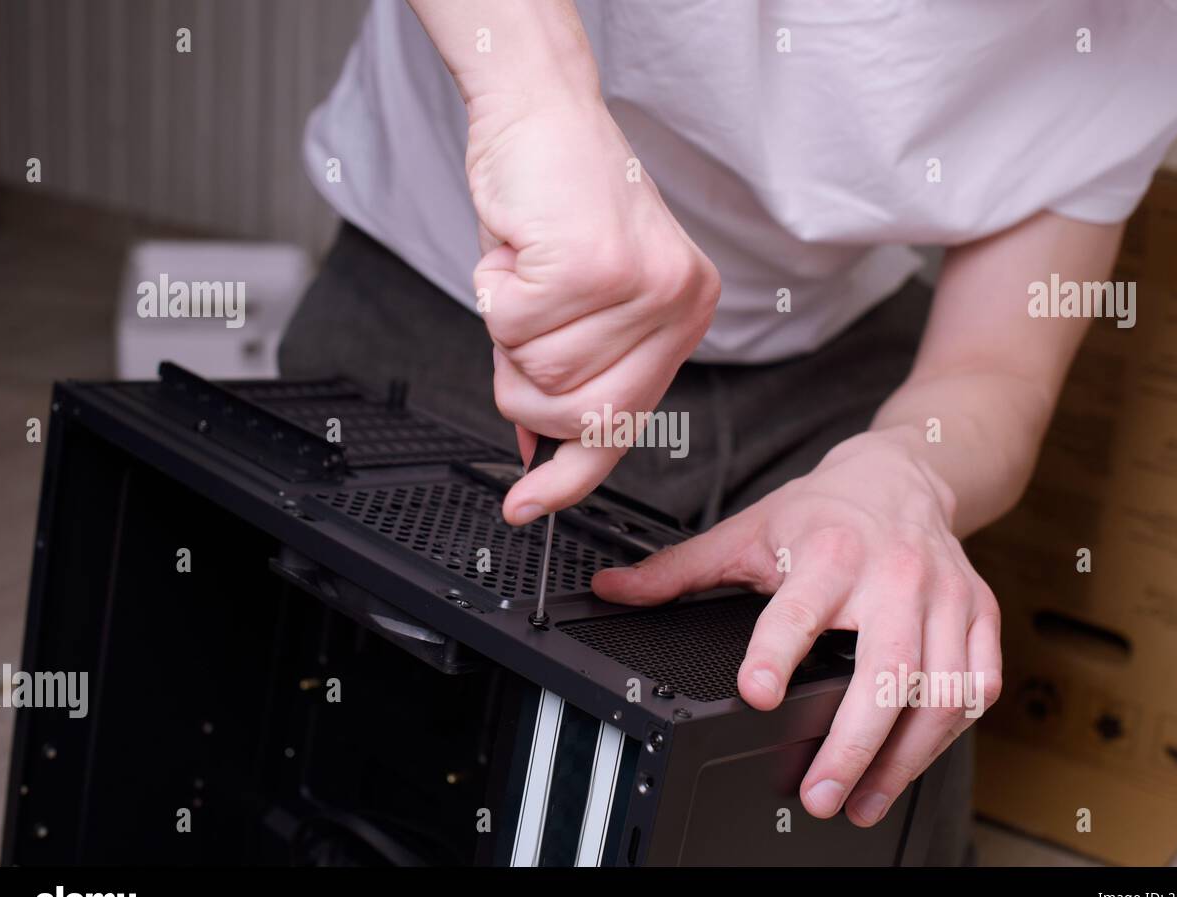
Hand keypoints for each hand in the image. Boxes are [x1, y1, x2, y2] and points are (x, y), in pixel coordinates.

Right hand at [464, 89, 719, 521]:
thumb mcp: (579, 299)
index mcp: (683, 315)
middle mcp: (676, 304)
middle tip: (519, 322)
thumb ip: (572, 373)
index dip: (572, 476)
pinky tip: (517, 250)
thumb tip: (538, 447)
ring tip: (525, 270)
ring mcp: (640, 287)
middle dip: (523, 384)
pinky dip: (493, 291)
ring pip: (540, 371)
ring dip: (507, 328)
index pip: (627, 426)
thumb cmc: (557, 198)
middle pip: (578, 414)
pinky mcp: (595, 266)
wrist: (540, 110)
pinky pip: (512, 326)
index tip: (530, 505)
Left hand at [591, 427, 1001, 825]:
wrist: (902, 474)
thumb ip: (680, 570)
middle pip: (887, 669)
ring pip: (939, 691)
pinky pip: (977, 686)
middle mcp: (894, 573)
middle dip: (853, 743)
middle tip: (819, 796)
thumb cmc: (822, 511)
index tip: (757, 693)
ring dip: (902, 758)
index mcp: (829, 551)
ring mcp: (946, 595)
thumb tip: (611, 590)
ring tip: (862, 802)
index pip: (801, 608)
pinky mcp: (981, 614)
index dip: (778, 651)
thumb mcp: (747, 531)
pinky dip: (949, 733)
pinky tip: (912, 760)